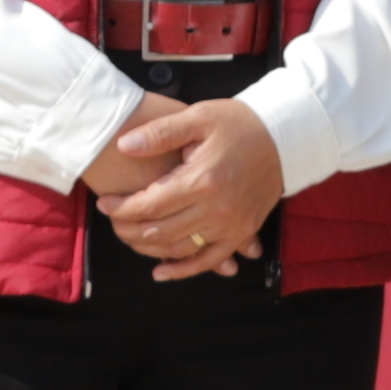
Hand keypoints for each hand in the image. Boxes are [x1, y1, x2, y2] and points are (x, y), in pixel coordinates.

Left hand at [96, 96, 289, 278]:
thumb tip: (123, 145)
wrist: (285, 136)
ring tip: (130, 237)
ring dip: (149, 248)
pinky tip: (161, 272)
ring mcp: (232, 224)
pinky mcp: (243, 232)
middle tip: (112, 221)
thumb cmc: (239, 124)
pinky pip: (209, 260)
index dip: (122, 208)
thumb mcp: (198, 117)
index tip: (105, 203)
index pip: (150, 204)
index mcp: (202, 179)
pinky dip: (184, 270)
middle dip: (129, 229)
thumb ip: (159, 134)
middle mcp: (217, 208)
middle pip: (160, 230)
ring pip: (179, 248)